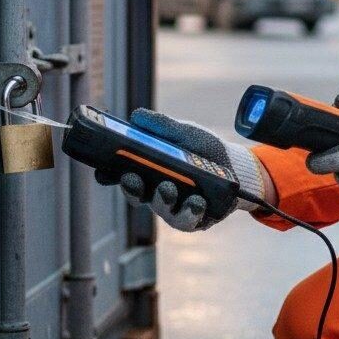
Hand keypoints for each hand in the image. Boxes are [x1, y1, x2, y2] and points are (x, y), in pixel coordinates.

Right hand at [93, 109, 274, 231]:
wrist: (236, 166)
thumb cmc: (204, 150)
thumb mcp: (184, 133)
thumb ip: (163, 126)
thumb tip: (138, 117)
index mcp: (150, 173)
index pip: (124, 175)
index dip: (110, 176)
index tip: (102, 172)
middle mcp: (159, 193)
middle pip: (138, 196)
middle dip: (132, 190)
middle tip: (132, 179)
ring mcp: (177, 208)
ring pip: (164, 212)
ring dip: (163, 201)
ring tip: (168, 188)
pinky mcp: (198, 219)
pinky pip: (191, 221)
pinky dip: (191, 211)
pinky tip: (197, 201)